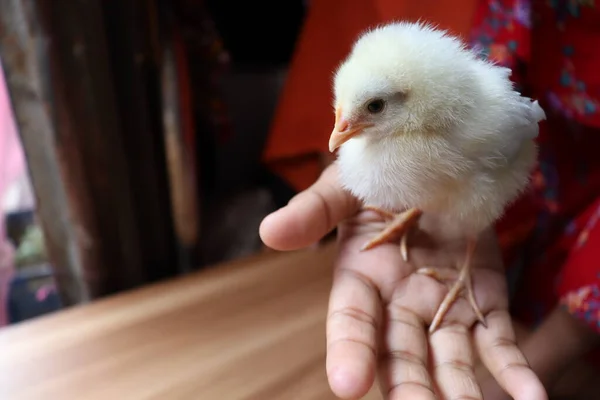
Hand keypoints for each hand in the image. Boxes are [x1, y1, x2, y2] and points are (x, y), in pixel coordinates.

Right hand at [260, 164, 546, 399]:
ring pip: (449, 360)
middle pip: (401, 355)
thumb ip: (314, 212)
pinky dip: (512, 370)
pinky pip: (497, 341)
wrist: (436, 159)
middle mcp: (398, 303)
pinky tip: (529, 397)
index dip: (349, 351)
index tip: (347, 384)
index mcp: (361, 278)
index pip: (352, 322)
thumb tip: (268, 232)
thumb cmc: (381, 172)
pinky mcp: (484, 301)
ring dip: (460, 392)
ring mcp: (443, 307)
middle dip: (410, 388)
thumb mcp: (345, 188)